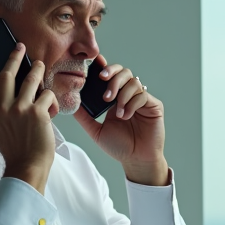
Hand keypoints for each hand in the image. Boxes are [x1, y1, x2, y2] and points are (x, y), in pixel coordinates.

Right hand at [0, 42, 57, 193]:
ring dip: (38, 69)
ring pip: (30, 79)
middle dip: (14, 58)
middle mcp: (3, 109)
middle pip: (6, 75)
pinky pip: (47, 96)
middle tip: (20, 47)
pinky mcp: (37, 112)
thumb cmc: (17, 154)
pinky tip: (54, 109)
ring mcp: (20, 109)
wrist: (27, 166)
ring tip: (41, 65)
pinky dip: (52, 100)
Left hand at [74, 58, 168, 185]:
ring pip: (133, 82)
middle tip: (106, 95)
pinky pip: (143, 95)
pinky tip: (126, 116)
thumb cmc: (119, 146)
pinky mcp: (154, 105)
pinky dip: (132, 104)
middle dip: (113, 78)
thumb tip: (70, 103)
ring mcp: (142, 99)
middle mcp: (129, 95)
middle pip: (123, 72)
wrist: (136, 160)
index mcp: (115, 97)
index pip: (111, 75)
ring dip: (122, 95)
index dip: (105, 67)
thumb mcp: (96, 131)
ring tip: (117, 112)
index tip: (96, 64)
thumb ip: (84, 116)